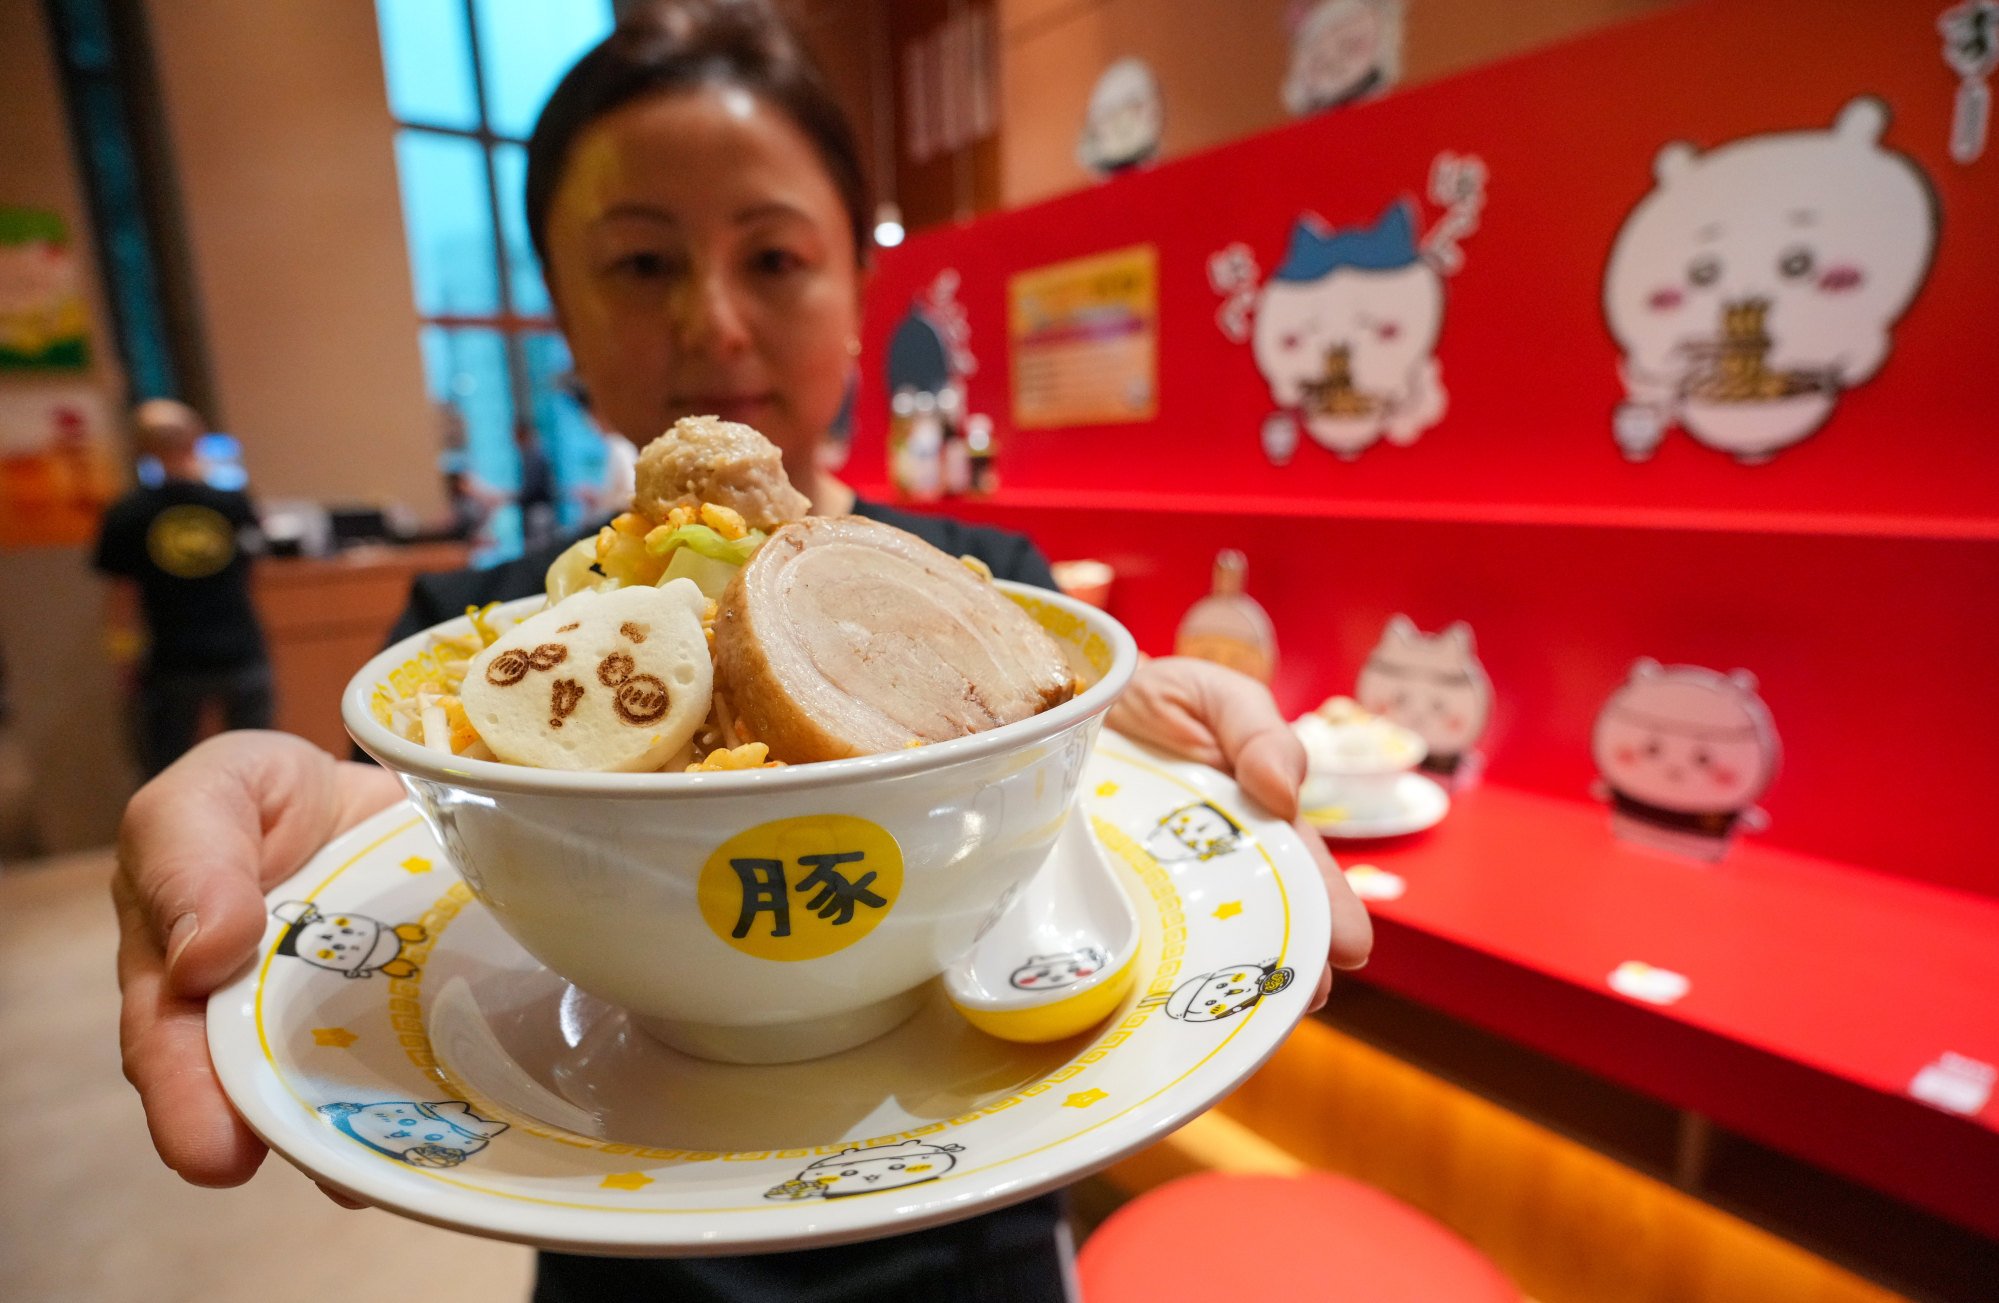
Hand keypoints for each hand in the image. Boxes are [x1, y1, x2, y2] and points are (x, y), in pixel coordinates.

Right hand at [112, 731, 401, 1197]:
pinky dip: (443, 1091)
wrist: (372, 776)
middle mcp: (254, 1017)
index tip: (215, 1153)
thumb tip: (200, 956)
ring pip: (346, 1093)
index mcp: (180, 969)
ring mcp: (340, 1023)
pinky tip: (465, 1119)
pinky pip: (424, 1059)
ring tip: (404, 1163)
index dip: (187, 1100)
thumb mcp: (219, 789)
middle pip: (263, 1091)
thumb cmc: (269, 792)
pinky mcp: (414, 1012)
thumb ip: (192, 856)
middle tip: (331, 1179)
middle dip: (293, 1139)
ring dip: (373, 1134)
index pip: (170, 1042)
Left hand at [1109, 657, 1372, 1003]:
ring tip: (1246, 1012)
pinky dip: (1138, 971)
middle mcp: (1209, 864)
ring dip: (1221, 977)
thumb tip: (1284, 790)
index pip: (1299, 871)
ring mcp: (1154, 884)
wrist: (1060, 692)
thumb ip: (1255, 731)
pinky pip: (1123, 933)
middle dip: (1287, 959)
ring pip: (1194, 941)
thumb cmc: (1155, 694)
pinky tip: (1153, 1003)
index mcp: (1251, 821)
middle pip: (1256, 920)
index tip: (1348, 945)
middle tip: (1307, 994)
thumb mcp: (1213, 695)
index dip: (1326, 909)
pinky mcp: (1101, 891)